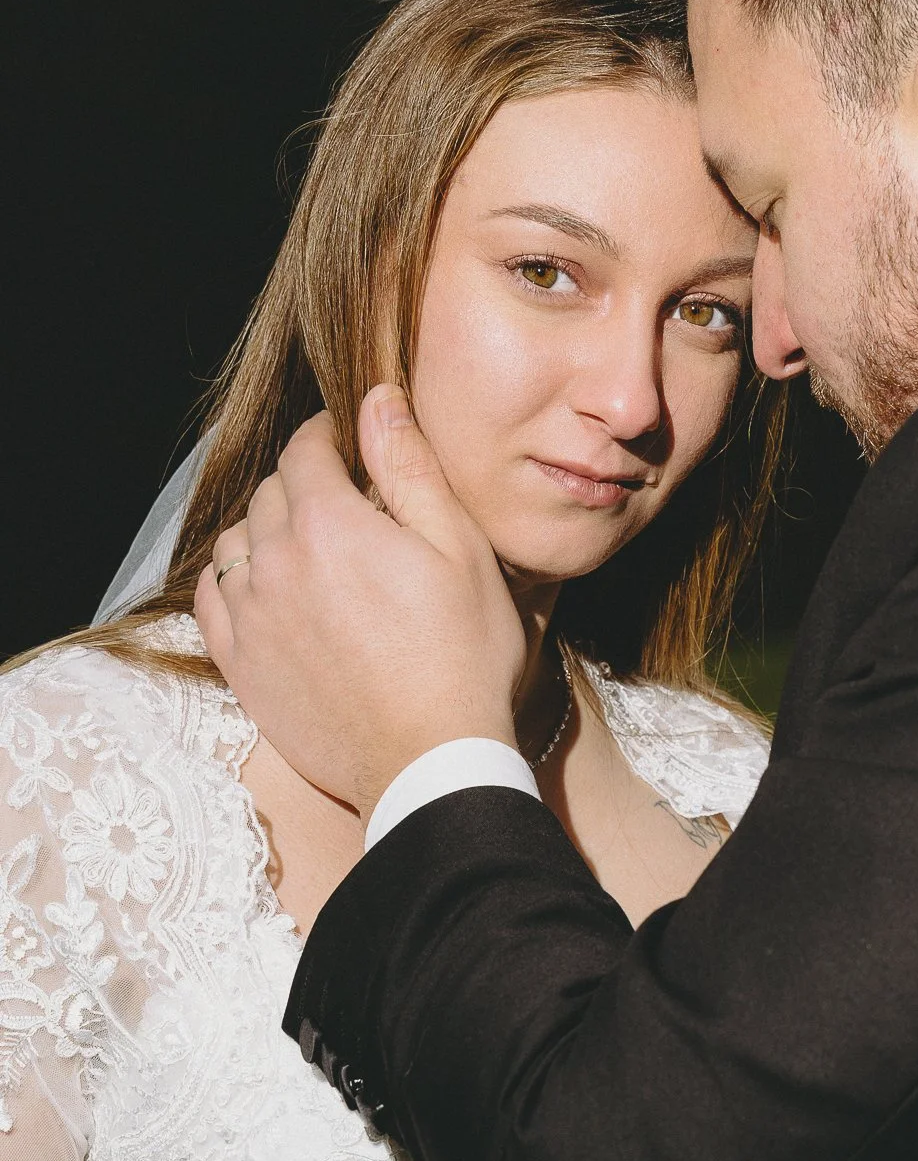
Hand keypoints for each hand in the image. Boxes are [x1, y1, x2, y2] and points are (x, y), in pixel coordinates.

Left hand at [195, 388, 524, 819]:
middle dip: (302, 481)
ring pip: (235, 541)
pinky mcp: (240, 664)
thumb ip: (410, 468)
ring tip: (303, 542)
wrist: (429, 760)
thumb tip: (377, 401)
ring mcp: (250, 616)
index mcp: (329, 523)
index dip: (327, 436)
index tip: (345, 441)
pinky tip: (264, 585)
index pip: (305, 449)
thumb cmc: (462, 656)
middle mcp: (274, 561)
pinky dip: (232, 579)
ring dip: (264, 527)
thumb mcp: (459, 550)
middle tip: (341, 497)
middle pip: (270, 492)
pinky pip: (212, 598)